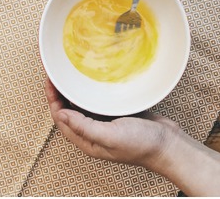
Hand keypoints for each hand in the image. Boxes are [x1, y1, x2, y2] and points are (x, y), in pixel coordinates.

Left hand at [44, 78, 179, 168]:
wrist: (169, 145)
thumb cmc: (141, 144)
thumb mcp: (109, 136)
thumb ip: (84, 127)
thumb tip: (61, 114)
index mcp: (87, 141)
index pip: (61, 118)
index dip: (53, 100)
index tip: (50, 81)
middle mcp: (92, 133)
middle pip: (68, 111)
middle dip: (59, 93)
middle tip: (55, 73)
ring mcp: (104, 124)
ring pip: (81, 106)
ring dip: (72, 92)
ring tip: (67, 74)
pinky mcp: (115, 116)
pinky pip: (96, 102)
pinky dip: (89, 92)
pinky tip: (89, 81)